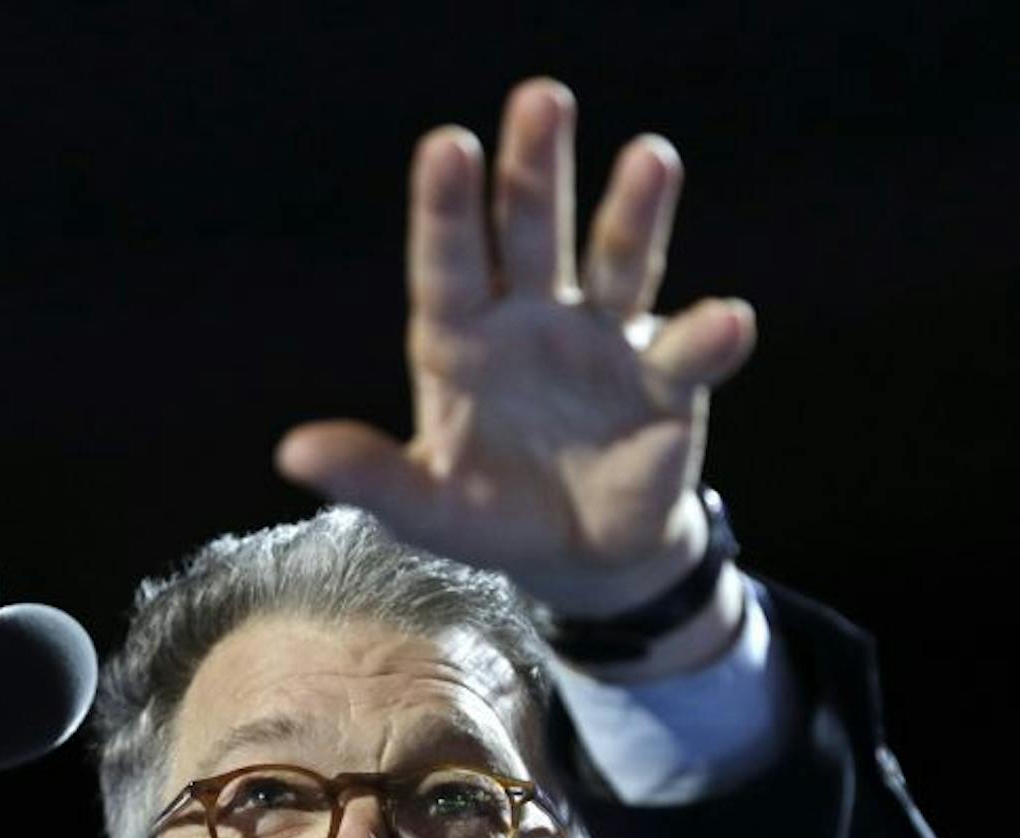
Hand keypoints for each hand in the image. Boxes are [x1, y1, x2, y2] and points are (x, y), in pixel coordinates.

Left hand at [275, 78, 756, 621]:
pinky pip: (688, 351)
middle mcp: (533, 316)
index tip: (448, 144)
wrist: (581, 555)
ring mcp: (603, 339)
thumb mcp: (426, 506)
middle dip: (536, 166)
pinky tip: (727, 321)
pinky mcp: (664, 380)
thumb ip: (370, 474)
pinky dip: (710, 337)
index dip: (449, 206)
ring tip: (651, 158)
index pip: (450, 260)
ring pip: (619, 261)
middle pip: (533, 229)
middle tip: (541, 99)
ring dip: (636, 212)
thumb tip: (292, 453)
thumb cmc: (492, 517)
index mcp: (462, 335)